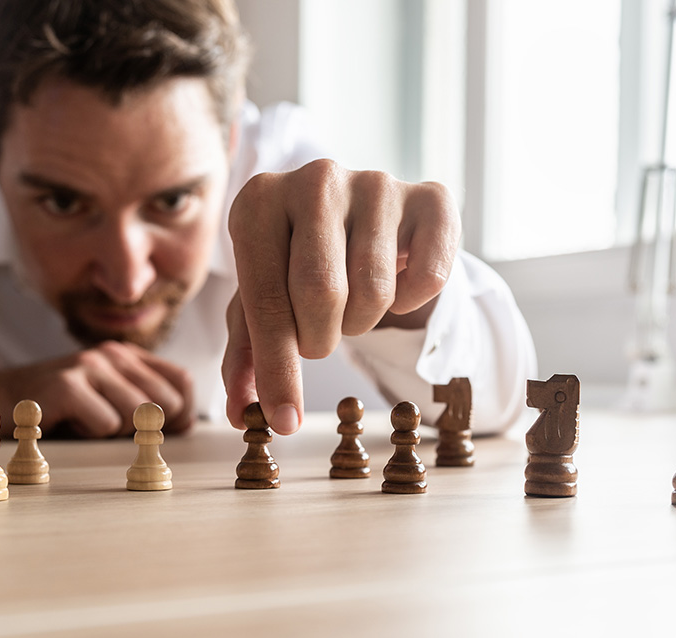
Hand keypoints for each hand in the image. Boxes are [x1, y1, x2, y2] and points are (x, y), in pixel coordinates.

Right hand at [0, 341, 192, 437]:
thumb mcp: (104, 398)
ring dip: (114, 433)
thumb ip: (143, 404)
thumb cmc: (54, 407)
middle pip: (167, 403)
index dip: (181, 415)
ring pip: (139, 417)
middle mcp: (111, 354)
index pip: (182, 382)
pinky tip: (67, 422)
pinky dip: (89, 435)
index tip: (160, 433)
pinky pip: (107, 425)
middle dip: (149, 430)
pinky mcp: (67, 385)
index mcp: (125, 355)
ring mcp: (89, 366)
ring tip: (83, 422)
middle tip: (112, 429)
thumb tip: (186, 425)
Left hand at [222, 159, 459, 434]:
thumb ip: (247, 359)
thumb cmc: (296, 266)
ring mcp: (375, 182)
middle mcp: (314, 179)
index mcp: (257, 201)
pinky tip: (395, 286)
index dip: (277, 369)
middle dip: (320, 340)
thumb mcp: (261, 304)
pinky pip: (430, 276)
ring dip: (362, 322)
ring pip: (374, 291)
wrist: (359, 223)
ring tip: (351, 305)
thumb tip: (245, 415)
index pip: (265, 299)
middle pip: (321, 294)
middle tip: (318, 337)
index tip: (284, 420)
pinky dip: (412, 302)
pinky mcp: (430, 196)